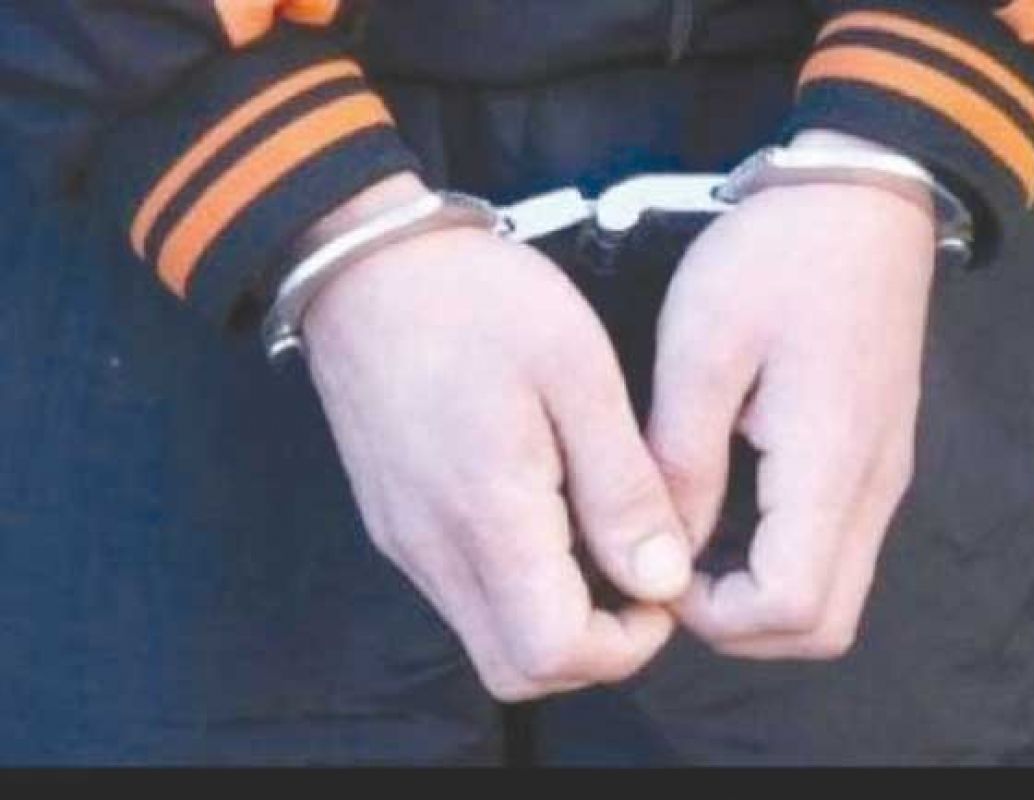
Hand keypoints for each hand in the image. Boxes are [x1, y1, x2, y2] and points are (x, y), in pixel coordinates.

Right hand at [302, 176, 692, 699]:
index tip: (660, 580)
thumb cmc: (477, 301)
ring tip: (597, 537)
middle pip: (519, 671)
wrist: (367, 265)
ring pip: (489, 641)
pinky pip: (463, 596)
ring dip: (557, 620)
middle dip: (596, 648)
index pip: (554, 653)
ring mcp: (406, 542)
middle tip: (638, 570)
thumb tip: (661, 577)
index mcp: (486, 512)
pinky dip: (518, 590)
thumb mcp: (577, 372)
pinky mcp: (396, 525)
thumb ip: (622, 486)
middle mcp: (433, 549)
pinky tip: (549, 519)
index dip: (628, 643)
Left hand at [648, 179, 934, 658]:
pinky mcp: (878, 460)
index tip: (654, 562)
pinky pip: (837, 550)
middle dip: (738, 625)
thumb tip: (665, 545)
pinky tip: (728, 510)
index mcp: (829, 463)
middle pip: (821, 626)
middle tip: (668, 566)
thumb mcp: (704, 346)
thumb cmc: (777, 259)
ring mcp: (883, 478)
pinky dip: (781, 562)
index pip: (789, 607)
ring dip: (760, 598)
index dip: (712, 614)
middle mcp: (873, 489)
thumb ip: (683, 459)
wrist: (863, 201)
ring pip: (834, 597)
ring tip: (690, 541)